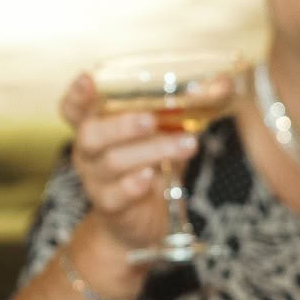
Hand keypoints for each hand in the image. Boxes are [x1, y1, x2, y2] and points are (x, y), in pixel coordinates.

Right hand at [60, 71, 202, 263]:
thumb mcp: (166, 132)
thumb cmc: (152, 163)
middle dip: (121, 125)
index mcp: (97, 126)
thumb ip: (188, 108)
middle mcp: (89, 152)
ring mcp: (96, 180)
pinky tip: (152, 179)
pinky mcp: (110, 206)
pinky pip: (115, 195)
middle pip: (90, 134)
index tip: (89, 80)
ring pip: (114, 162)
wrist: (144, 219)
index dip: (77, 94)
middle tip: (150, 119)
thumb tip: (225, 83)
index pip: (73, 108)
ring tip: (187, 145)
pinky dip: (133, 185)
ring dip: (152, 151)